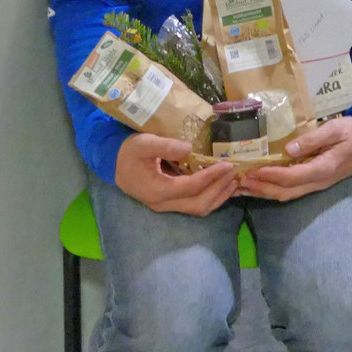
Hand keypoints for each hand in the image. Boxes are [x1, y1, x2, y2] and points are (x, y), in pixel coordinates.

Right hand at [113, 133, 238, 213]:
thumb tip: (188, 148)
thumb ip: (164, 146)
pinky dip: (213, 197)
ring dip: (219, 196)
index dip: (210, 177)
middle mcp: (163, 203)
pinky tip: (225, 185)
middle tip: (234, 172)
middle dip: (219, 189)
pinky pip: (196, 205)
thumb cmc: (130, 152)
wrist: (116, 164)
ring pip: (199, 208)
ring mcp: (167, 205)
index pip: (189, 187)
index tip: (226, 165)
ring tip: (235, 180)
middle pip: (198, 204)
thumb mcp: (143, 143)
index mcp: (156, 190)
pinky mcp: (172, 202)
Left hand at [239, 116, 351, 200]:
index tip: (251, 169)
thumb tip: (288, 149)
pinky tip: (258, 185)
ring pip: (286, 195)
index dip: (270, 175)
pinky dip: (271, 189)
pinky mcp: (314, 182)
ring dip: (263, 192)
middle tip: (238, 180)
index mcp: (324, 168)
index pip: (291, 177)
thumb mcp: (336, 129)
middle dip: (260, 187)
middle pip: (285, 192)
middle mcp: (318, 181)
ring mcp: (316, 184)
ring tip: (241, 186)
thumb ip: (314, 139)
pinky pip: (290, 190)